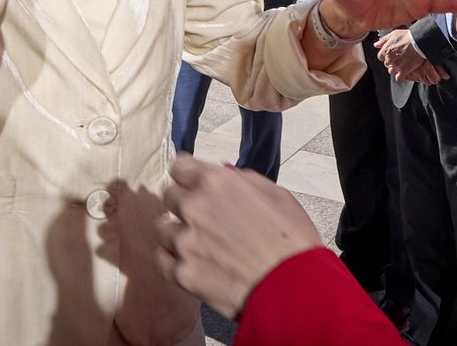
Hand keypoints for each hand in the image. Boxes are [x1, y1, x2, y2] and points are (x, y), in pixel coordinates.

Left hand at [157, 155, 322, 317]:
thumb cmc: (292, 240)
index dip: (187, 175)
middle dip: (183, 202)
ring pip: (162, 228)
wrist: (294, 288)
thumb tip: (223, 175)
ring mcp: (185, 242)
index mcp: (217, 183)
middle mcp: (195, 207)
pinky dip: (174, 259)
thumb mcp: (275, 194)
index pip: (179, 167)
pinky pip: (163, 259)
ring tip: (200, 244)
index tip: (190, 182)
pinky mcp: (182, 273)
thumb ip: (241, 180)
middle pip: (169, 195)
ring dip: (178, 232)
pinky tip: (192, 261)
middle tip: (202, 217)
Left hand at [376, 28, 446, 84]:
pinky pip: (398, 78)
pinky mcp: (404, 71)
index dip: (386, 56)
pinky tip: (404, 72)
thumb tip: (376, 45)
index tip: (392, 54)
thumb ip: (383, 40)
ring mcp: (396, 65)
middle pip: (386, 64)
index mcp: (386, 50)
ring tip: (402, 65)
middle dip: (391, 62)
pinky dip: (400, 76)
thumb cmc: (407, 37)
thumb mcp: (393, 34)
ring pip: (391, 71)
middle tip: (399, 58)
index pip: (380, 57)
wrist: (419, 41)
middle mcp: (389, 59)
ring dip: (395, 69)